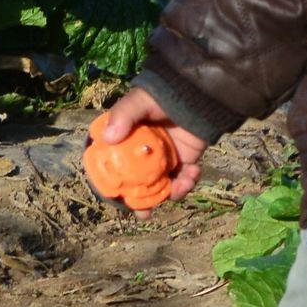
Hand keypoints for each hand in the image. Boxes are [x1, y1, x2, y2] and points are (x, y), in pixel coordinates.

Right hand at [93, 86, 208, 213]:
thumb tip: (108, 138)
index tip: (115, 198)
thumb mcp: (140, 101)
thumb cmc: (163, 95)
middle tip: (144, 213)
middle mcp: (143, 154)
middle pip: (137, 183)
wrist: (198, 93)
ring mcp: (164, 159)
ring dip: (168, 194)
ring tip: (175, 190)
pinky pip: (183, 179)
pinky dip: (187, 182)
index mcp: (127, 141)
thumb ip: (124, 115)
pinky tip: (192, 173)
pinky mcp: (185, 161)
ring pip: (161, 186)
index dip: (113, 185)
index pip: (114, 167)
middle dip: (140, 201)